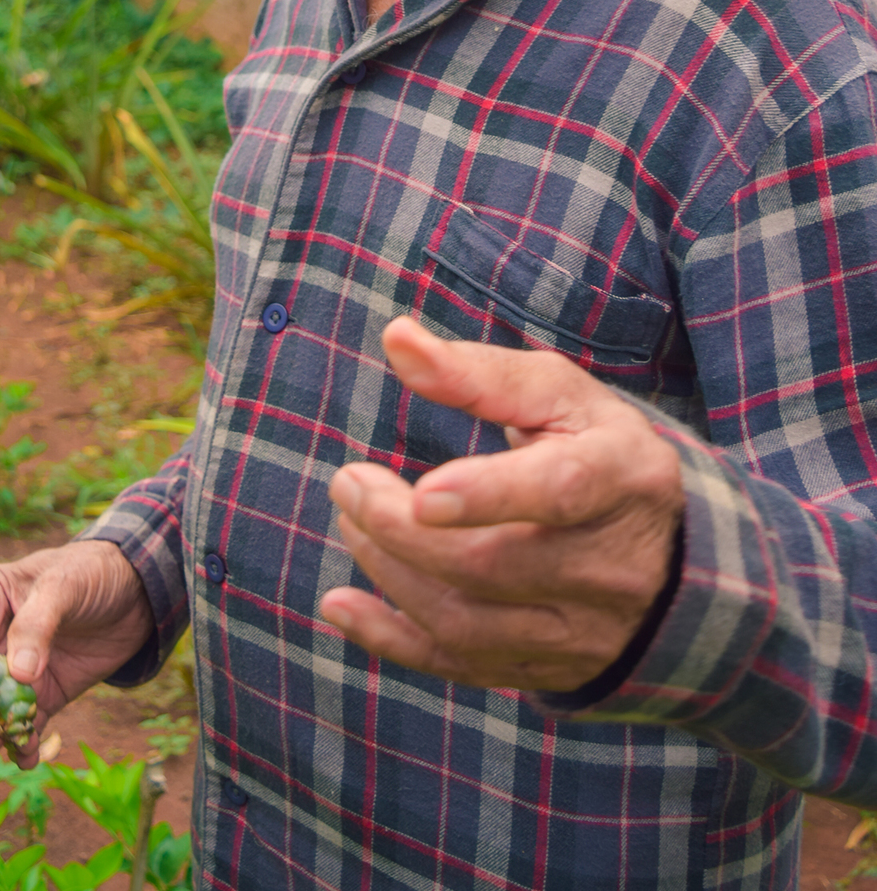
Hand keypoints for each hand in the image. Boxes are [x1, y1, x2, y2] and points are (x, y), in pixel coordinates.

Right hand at [0, 539, 153, 763]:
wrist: (138, 591)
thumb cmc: (92, 572)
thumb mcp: (63, 586)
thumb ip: (37, 624)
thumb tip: (17, 673)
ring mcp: (18, 668)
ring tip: (10, 746)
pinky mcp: (44, 691)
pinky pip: (26, 722)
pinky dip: (24, 742)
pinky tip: (29, 757)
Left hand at [320, 318, 683, 693]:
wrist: (670, 555)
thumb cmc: (594, 450)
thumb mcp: (559, 396)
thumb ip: (480, 372)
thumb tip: (396, 338)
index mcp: (621, 477)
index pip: (559, 491)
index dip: (489, 495)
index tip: (422, 492)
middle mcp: (609, 566)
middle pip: (492, 566)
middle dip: (401, 527)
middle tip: (350, 482)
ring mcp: (581, 632)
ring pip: (468, 624)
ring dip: (390, 572)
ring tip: (353, 520)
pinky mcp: (548, 671)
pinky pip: (460, 668)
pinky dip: (389, 641)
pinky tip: (339, 605)